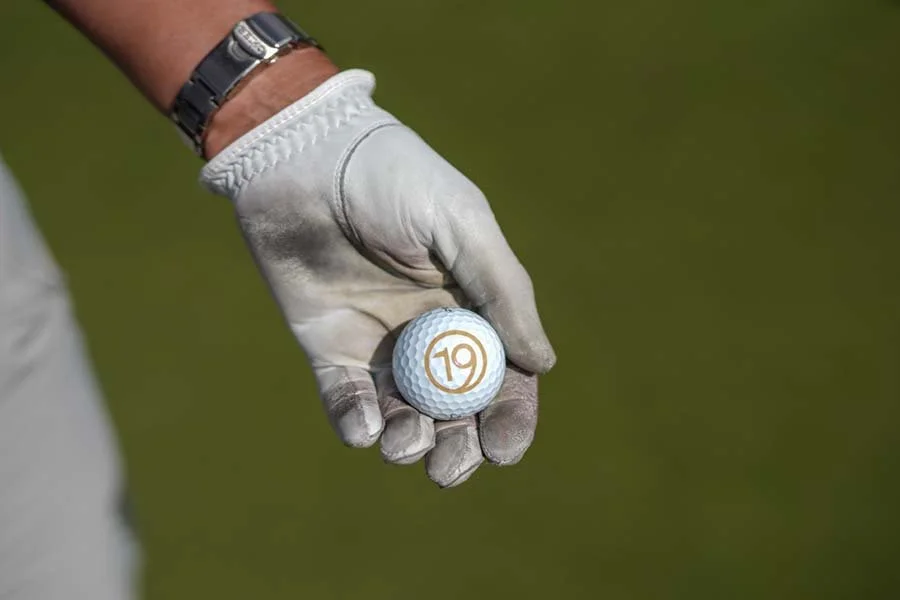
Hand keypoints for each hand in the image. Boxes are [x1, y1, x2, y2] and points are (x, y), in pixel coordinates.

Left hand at [200, 70, 555, 486]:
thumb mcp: (460, 222)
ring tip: (405, 444)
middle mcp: (430, 330)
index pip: (502, 374)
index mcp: (473, 302)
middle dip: (459, 445)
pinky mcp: (328, 345)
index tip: (504, 447)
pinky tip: (364, 428)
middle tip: (450, 467)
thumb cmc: (390, 177)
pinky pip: (346, 399)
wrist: (302, 153)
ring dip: (411, 441)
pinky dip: (356, 423)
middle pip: (456, 407)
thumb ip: (502, 290)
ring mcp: (379, 342)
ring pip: (405, 412)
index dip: (509, 416)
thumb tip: (541, 365)